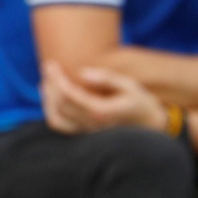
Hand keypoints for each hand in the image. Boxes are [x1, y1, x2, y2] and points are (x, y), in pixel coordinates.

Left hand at [41, 61, 167, 134]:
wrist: (149, 125)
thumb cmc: (139, 101)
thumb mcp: (129, 85)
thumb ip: (107, 78)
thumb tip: (82, 72)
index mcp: (101, 111)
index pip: (69, 95)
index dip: (57, 79)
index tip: (51, 64)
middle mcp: (91, 124)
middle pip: (60, 105)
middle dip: (51, 84)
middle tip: (49, 67)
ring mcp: (87, 131)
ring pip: (56, 119)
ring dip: (48, 99)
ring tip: (47, 81)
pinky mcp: (85, 133)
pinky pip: (61, 125)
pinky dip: (51, 111)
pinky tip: (52, 97)